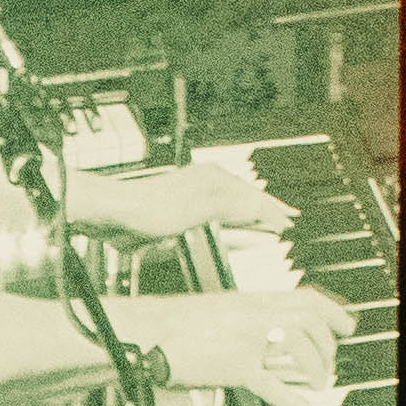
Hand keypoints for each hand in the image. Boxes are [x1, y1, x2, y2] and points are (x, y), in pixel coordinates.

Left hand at [78, 152, 290, 237]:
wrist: (114, 213)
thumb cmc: (152, 209)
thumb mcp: (200, 210)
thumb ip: (233, 208)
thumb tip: (263, 209)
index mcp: (216, 179)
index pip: (255, 197)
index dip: (273, 211)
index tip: (291, 223)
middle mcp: (208, 183)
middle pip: (247, 197)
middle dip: (268, 209)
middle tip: (289, 219)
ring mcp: (195, 194)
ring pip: (233, 204)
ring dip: (252, 214)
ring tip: (269, 222)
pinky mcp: (182, 208)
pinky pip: (218, 213)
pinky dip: (233, 219)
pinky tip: (233, 227)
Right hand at [138, 285, 351, 401]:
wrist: (145, 330)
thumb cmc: (178, 324)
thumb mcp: (223, 309)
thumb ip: (252, 314)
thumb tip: (278, 326)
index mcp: (254, 300)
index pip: (306, 299)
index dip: (333, 313)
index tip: (346, 325)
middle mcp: (255, 316)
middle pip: (310, 323)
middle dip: (328, 345)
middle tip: (330, 364)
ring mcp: (245, 341)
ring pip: (298, 347)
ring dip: (316, 367)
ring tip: (319, 382)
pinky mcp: (232, 367)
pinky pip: (269, 383)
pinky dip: (289, 398)